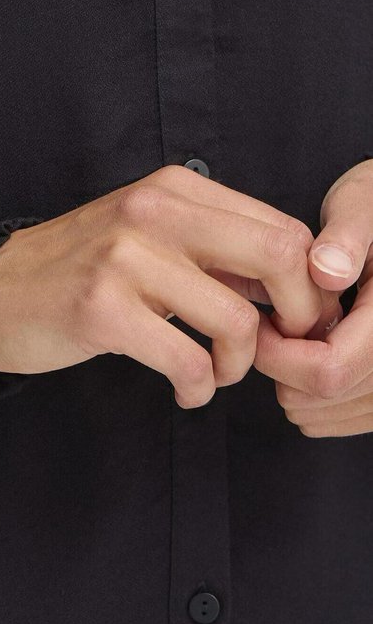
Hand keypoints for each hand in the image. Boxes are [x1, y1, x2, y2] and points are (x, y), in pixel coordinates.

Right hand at [0, 165, 340, 408]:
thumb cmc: (77, 269)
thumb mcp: (147, 235)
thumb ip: (214, 247)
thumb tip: (297, 282)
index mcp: (173, 188)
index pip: (282, 227)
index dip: (306, 284)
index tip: (290, 320)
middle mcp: (153, 211)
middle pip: (279, 256)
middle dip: (297, 316)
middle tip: (276, 349)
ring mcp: (124, 258)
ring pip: (236, 320)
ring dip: (239, 365)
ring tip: (215, 373)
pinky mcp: (101, 310)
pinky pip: (188, 361)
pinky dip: (199, 389)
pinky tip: (185, 390)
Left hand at [254, 159, 372, 435]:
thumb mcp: (362, 205)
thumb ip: (346, 236)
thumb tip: (325, 270)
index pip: (331, 368)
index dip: (281, 354)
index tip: (261, 323)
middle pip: (332, 395)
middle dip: (285, 368)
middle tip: (269, 328)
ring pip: (342, 414)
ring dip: (302, 388)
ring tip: (289, 341)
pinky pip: (357, 418)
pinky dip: (323, 403)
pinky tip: (306, 363)